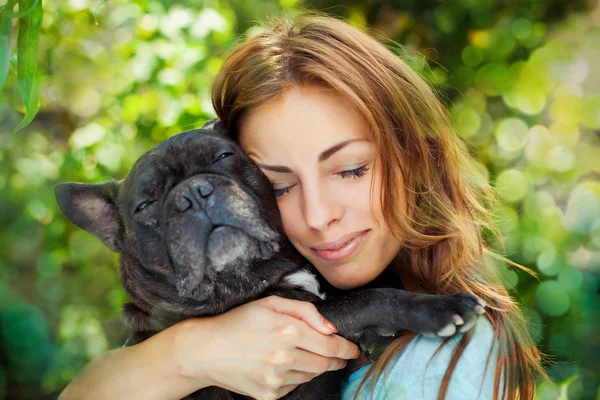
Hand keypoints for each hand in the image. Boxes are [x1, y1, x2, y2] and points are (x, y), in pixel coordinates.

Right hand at [174, 295, 359, 399]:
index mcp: (287, 331)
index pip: (331, 344)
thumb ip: (305, 311)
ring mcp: (276, 379)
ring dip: (316, 366)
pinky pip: (294, 385)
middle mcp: (284, 357)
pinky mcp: (269, 395)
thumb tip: (331, 328)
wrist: (205, 350)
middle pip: (325, 363)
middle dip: (337, 359)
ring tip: (307, 355)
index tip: (354, 349)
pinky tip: (286, 365)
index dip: (347, 348)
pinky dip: (297, 376)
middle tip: (340, 355)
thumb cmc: (238, 322)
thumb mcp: (270, 303)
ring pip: (311, 375)